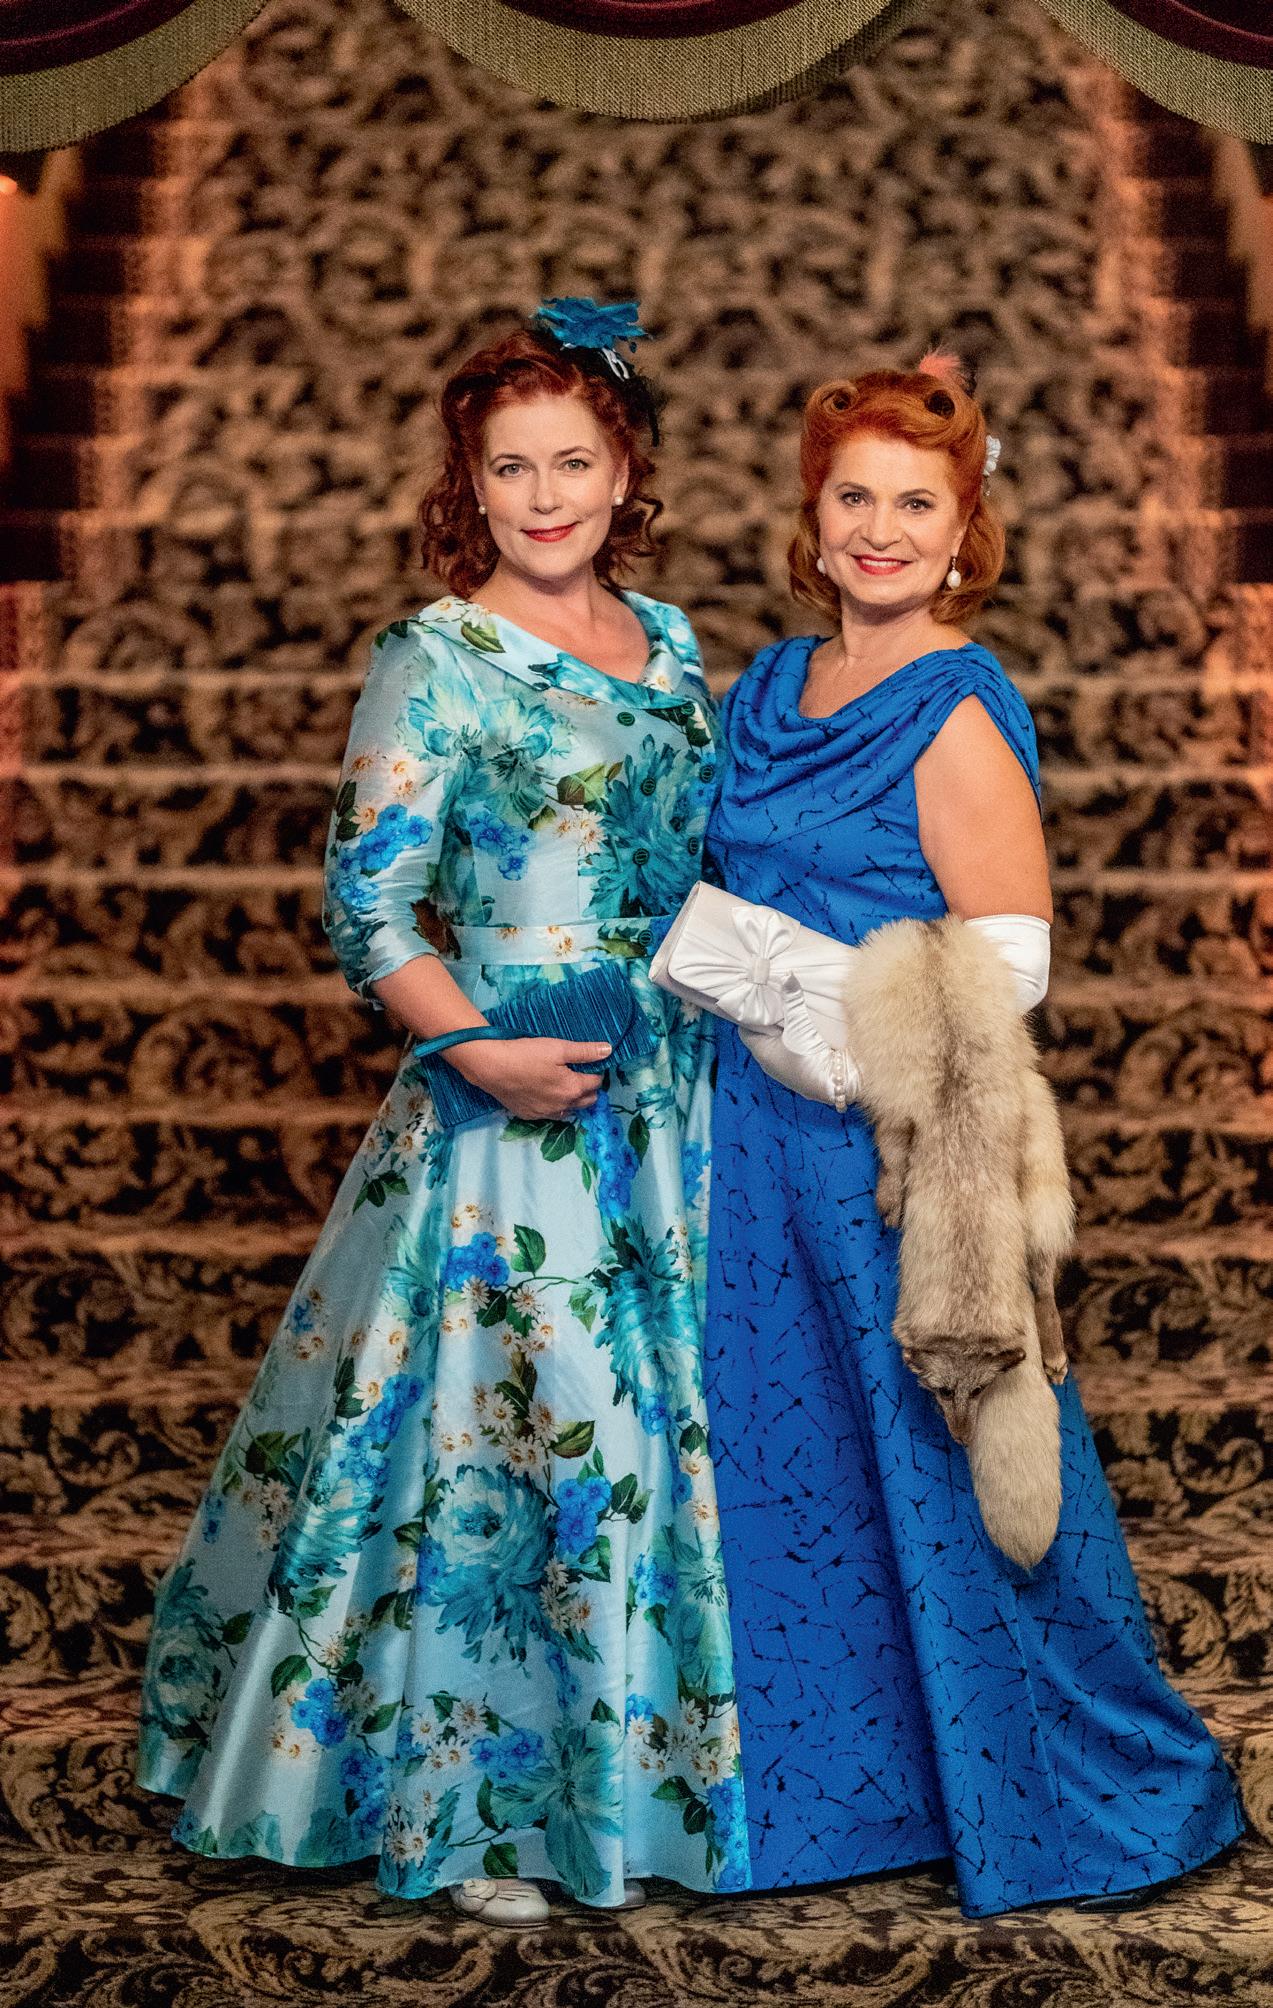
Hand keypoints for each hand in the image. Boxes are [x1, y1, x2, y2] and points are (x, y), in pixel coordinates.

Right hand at [445, 1036, 610, 1120]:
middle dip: (588, 1088)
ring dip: (573, 1100)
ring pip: (570, 1110)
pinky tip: (546, 1093)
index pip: (596, 1083)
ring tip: (564, 1084)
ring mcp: (545, 1113)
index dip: (595, 1071)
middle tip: (579, 1073)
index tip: (588, 1063)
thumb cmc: (526, 1054)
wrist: (491, 1067)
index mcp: (573, 1088)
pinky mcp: (530, 1115)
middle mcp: (563, 1106)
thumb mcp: (558, 1047)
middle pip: (588, 1101)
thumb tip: (609, 1050)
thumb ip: (585, 1051)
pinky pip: (550, 1114)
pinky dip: (554, 1105)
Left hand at [740, 977, 859, 1108]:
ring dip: (785, 1023)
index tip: (752, 994)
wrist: (839, 1083)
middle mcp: (773, 1061)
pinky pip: (796, 1044)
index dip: (747, 1012)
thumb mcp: (800, 1024)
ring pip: (781, 1038)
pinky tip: (804, 1017)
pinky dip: (798, 1032)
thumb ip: (793, 999)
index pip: (746, 1029)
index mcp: (763, 1053)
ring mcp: (789, 1065)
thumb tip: (788, 975)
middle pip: (764, 1032)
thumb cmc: (810, 1057)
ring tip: (786, 999)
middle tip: (770, 991)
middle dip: (768, 1013)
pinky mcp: (806, 1065)